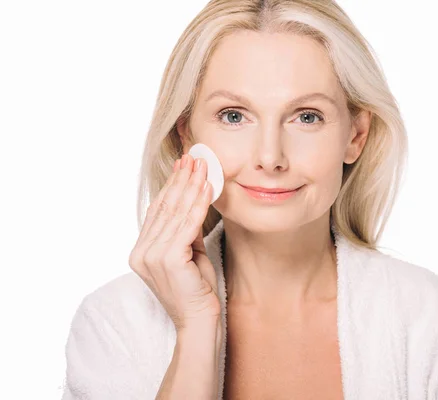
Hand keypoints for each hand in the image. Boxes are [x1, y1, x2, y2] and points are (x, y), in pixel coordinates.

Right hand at [128, 154, 220, 332]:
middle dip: (181, 180)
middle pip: (165, 207)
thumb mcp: (188, 255)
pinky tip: (207, 187)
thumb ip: (185, 232)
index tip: (183, 166)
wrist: (199, 322)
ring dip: (191, 186)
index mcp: (141, 251)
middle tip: (194, 157)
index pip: (158, 211)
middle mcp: (142, 252)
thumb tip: (193, 202)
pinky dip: (199, 204)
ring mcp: (152, 256)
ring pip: (176, 212)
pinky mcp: (168, 260)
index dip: (172, 186)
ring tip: (202, 166)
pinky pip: (187, 224)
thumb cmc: (197, 290)